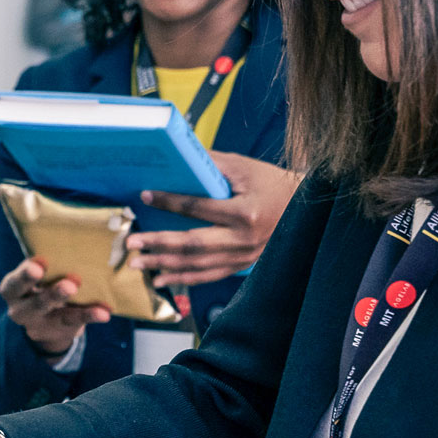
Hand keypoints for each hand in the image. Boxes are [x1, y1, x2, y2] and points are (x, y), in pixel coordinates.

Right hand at [0, 258, 109, 356]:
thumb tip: (71, 233)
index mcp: (12, 290)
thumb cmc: (42, 283)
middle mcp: (20, 310)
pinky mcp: (59, 331)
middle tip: (70, 284)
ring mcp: (40, 325)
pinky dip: (90, 315)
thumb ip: (45, 261)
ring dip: (76, 308)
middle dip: (52, 294)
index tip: (39, 264)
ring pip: (57, 316)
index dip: (25, 275)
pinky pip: (76, 323)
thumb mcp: (36, 274)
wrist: (46, 321)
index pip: (14, 283)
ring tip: (87, 295)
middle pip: (33, 303)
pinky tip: (104, 312)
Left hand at [129, 153, 301, 289]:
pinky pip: (209, 275)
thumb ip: (211, 165)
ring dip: (165, 265)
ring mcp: (244, 256)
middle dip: (159, 244)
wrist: (305, 208)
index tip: (145, 197)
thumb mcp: (244, 168)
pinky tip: (161, 279)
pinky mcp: (243, 265)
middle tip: (132, 242)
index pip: (198, 208)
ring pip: (197, 265)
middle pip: (193, 244)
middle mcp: (244, 239)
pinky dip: (183, 278)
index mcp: (245, 212)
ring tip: (137, 263)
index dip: (170, 202)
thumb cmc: (272, 183)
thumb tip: (178, 157)